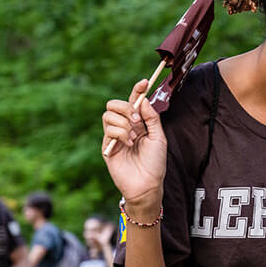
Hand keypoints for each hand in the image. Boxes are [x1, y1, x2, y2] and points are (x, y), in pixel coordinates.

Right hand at [101, 79, 167, 210]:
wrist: (147, 184)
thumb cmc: (155, 163)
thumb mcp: (159, 137)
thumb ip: (152, 118)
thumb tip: (144, 100)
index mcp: (138, 124)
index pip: (134, 102)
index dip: (137, 90)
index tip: (144, 82)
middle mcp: (124, 127)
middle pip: (114, 104)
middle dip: (127, 108)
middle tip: (138, 121)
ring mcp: (114, 136)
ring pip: (109, 115)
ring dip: (124, 123)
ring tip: (134, 138)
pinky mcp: (107, 146)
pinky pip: (109, 129)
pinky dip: (121, 133)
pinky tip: (128, 144)